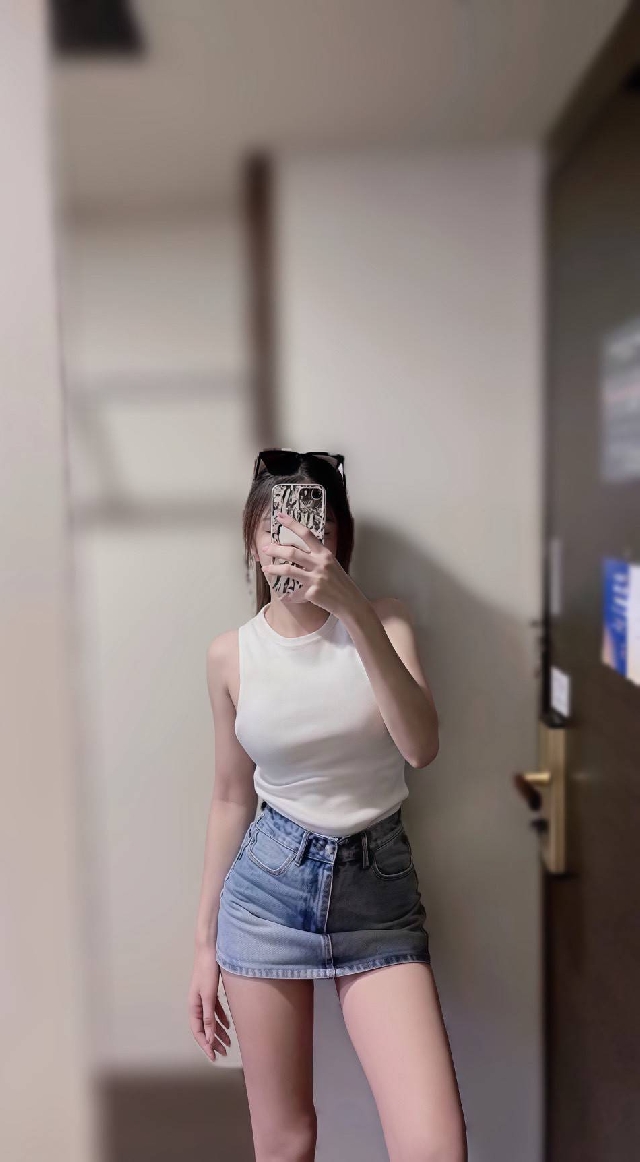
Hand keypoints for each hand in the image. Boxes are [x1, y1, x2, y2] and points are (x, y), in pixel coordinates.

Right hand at [188, 945, 231, 1063]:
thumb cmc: (207, 971)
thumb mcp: (209, 995)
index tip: (213, 1056)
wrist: (210, 950)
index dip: (205, 1045)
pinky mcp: (211, 992)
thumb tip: (208, 1036)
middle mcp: (197, 1004)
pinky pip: (215, 1011)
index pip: (198, 1032)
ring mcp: (204, 998)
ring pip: (211, 1020)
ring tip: (228, 1043)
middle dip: (213, 1042)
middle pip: (204, 1028)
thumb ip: (208, 1016)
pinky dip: (221, 1019)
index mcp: (193, 1006)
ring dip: (218, 1032)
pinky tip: (229, 1025)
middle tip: (223, 1053)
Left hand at [262, 510, 364, 618]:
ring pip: (289, 570)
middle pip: (292, 552)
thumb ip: (317, 558)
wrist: (351, 603)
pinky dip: (288, 596)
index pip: (306, 534)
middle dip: (275, 550)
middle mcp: (321, 564)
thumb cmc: (340, 583)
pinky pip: (294, 593)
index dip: (292, 524)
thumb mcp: (332, 565)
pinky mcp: (312, 593)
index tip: (280, 516)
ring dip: (274, 570)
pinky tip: (285, 596)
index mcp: (325, 554)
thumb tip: (297, 553)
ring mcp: (316, 578)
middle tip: (265, 549)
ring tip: (266, 569)